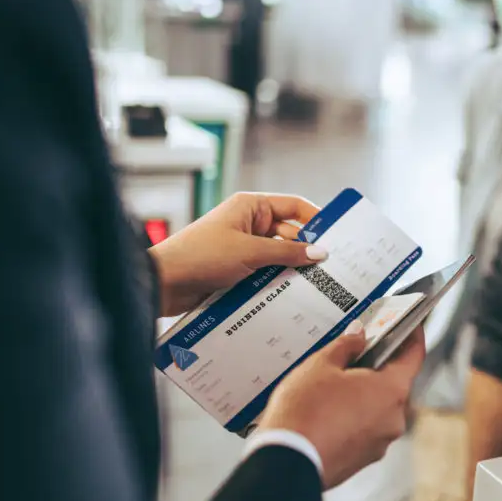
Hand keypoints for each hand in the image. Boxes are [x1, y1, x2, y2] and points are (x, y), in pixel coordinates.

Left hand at [149, 192, 326, 315]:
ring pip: (279, 255)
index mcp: (251, 206)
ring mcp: (243, 246)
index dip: (316, 218)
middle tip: (331, 268)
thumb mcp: (250, 252)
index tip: (337, 234)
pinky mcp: (237, 268)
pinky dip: (277, 280)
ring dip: (291, 269)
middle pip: (289, 233)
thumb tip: (320, 252)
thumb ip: (287, 253)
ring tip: (315, 284)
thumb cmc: (201, 256)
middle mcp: (248, 223)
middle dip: (306, 250)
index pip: (294, 206)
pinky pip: (266, 272)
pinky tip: (293, 294)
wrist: (163, 283)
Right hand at [262, 321, 426, 488]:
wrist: (285, 462)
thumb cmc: (304, 412)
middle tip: (357, 354)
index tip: (409, 326)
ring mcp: (380, 442)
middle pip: (394, 383)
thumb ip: (346, 346)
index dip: (412, 337)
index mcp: (392, 390)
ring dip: (363, 395)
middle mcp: (394, 418)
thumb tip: (359, 337)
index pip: (414, 355)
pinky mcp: (363, 459)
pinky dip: (353, 418)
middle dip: (377, 368)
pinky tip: (329, 411)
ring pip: (378, 408)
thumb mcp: (321, 365)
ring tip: (333, 386)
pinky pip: (365, 429)